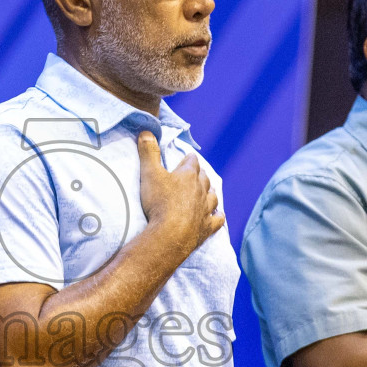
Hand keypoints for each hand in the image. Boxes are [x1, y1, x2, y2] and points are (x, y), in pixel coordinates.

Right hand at [137, 131, 223, 259]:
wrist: (170, 235)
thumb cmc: (160, 203)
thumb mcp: (150, 174)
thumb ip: (149, 152)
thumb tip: (147, 131)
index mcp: (188, 176)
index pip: (192, 162)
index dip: (189, 159)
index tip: (188, 157)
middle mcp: (201, 190)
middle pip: (204, 178)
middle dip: (201, 174)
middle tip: (197, 173)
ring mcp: (206, 209)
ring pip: (213, 197)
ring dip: (211, 193)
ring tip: (209, 191)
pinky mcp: (207, 227)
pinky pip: (217, 219)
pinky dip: (218, 216)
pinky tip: (219, 215)